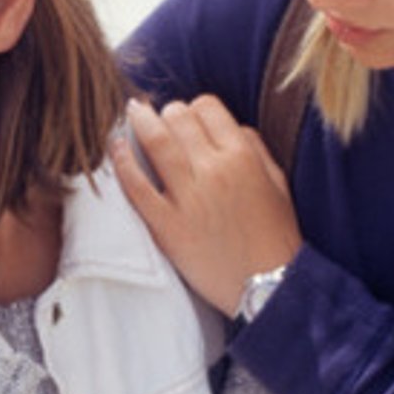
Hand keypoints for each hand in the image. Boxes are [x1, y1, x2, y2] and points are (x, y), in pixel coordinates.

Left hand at [111, 96, 301, 316]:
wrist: (267, 286)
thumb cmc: (275, 236)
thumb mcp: (277, 183)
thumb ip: (255, 148)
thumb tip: (230, 126)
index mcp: (243, 156)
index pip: (206, 107)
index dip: (195, 109)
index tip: (189, 120)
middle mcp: (214, 170)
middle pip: (177, 118)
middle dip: (168, 114)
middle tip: (162, 121)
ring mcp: (188, 198)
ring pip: (155, 141)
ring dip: (140, 122)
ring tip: (132, 115)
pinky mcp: (167, 225)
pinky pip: (136, 185)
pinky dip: (122, 162)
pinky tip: (116, 148)